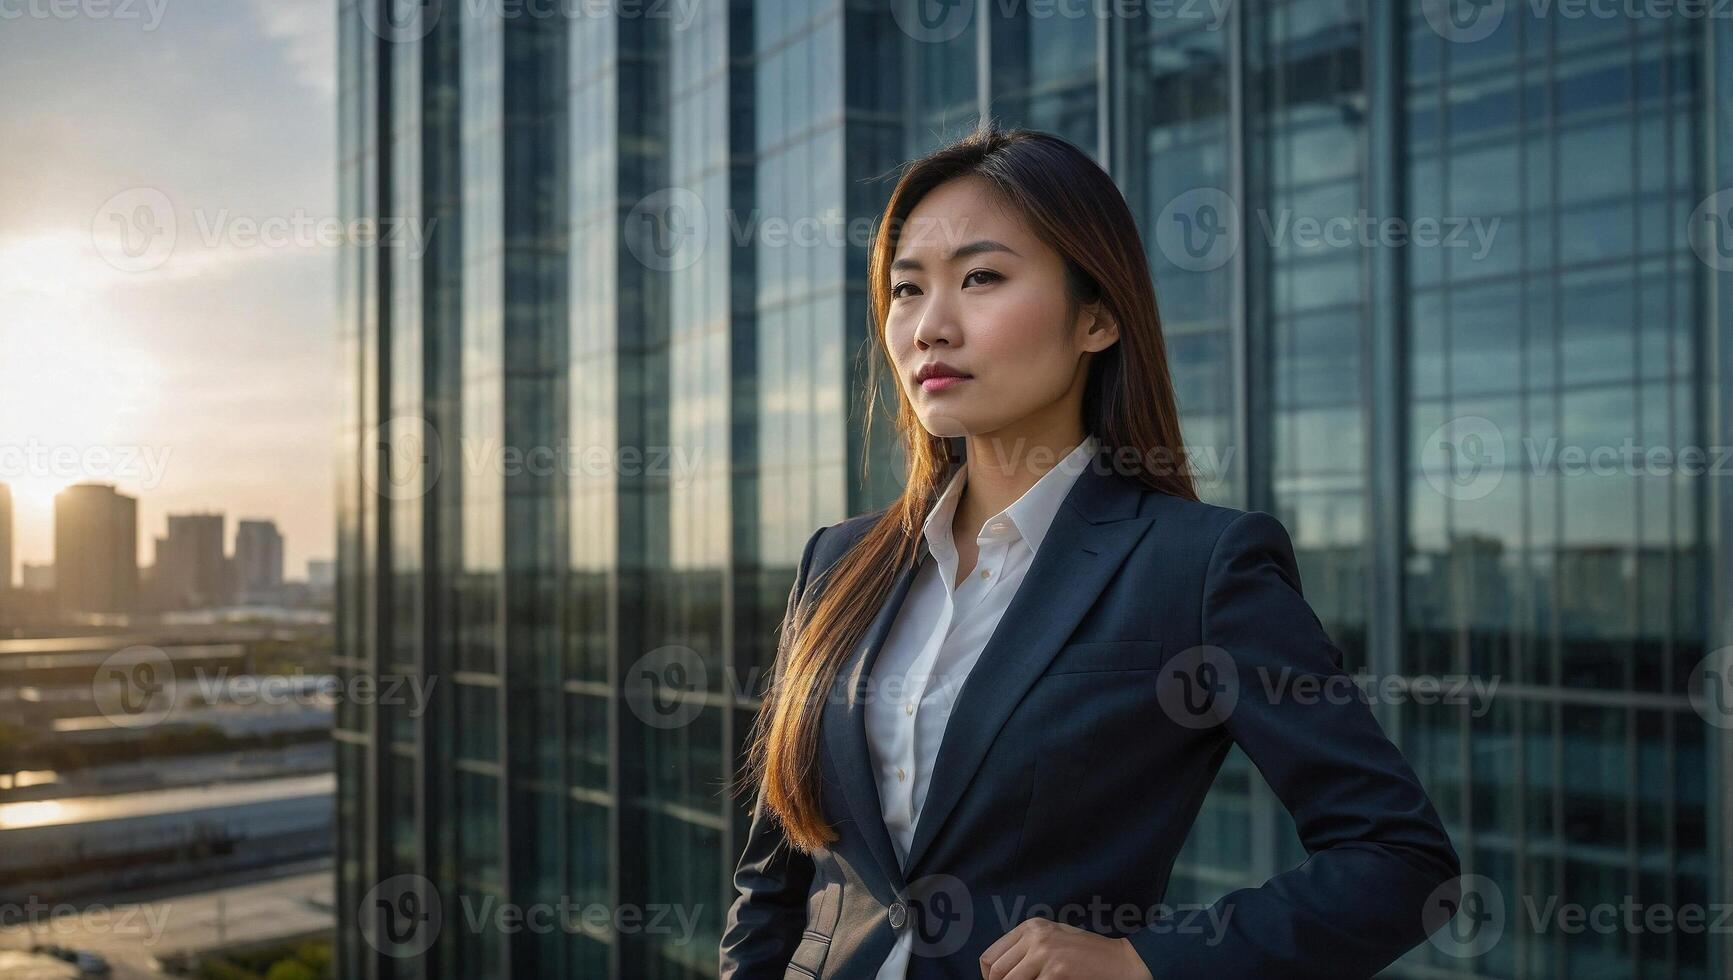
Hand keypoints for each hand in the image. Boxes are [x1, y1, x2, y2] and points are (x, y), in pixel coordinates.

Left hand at [978, 915, 1154, 979]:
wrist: (1121, 962)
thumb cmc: (1087, 955)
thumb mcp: (1053, 941)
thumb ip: (1027, 950)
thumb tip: (998, 972)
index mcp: (1030, 928)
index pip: (990, 956)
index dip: (989, 978)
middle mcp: (1034, 937)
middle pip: (996, 972)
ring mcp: (1044, 953)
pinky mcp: (1056, 971)